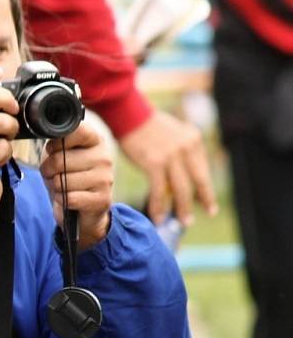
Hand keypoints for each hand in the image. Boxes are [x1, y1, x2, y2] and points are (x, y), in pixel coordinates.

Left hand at [40, 122, 112, 250]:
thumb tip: (50, 144)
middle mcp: (104, 157)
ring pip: (62, 181)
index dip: (56, 143)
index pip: (77, 131)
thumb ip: (56, 144)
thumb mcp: (60, 155)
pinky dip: (62, 200)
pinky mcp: (102, 199)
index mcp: (95, 141)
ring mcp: (105, 179)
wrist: (83, 211)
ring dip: (55, 187)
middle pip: (60, 160)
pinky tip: (68, 199)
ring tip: (62, 187)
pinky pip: (69, 198)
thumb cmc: (69, 177)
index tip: (52, 151)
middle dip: (48, 170)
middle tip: (52, 174)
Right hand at [119, 111, 217, 225]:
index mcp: (193, 139)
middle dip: (200, 203)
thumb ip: (181, 151)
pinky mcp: (155, 163)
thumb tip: (181, 176)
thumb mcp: (173, 134)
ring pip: (181, 189)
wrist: (129, 115)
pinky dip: (159, 206)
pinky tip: (158, 216)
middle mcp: (186, 148)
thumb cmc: (146, 126)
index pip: (202, 171)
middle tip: (195, 219)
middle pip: (197, 182)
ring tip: (182, 223)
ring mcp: (172, 156)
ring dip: (181, 209)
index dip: (205, 191)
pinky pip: (159, 190)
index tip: (208, 206)